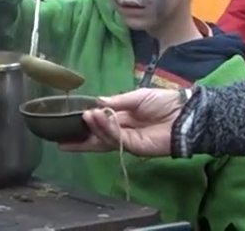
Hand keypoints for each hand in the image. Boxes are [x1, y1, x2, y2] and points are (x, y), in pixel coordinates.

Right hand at [60, 88, 186, 157]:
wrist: (184, 113)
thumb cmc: (164, 102)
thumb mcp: (137, 96)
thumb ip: (117, 101)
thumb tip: (97, 102)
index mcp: (123, 118)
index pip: (100, 122)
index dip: (86, 123)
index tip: (68, 121)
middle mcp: (122, 131)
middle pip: (97, 137)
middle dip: (80, 137)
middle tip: (60, 136)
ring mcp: (127, 141)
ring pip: (104, 138)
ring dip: (94, 126)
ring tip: (86, 115)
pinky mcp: (134, 148)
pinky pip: (115, 139)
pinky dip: (105, 129)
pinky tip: (98, 118)